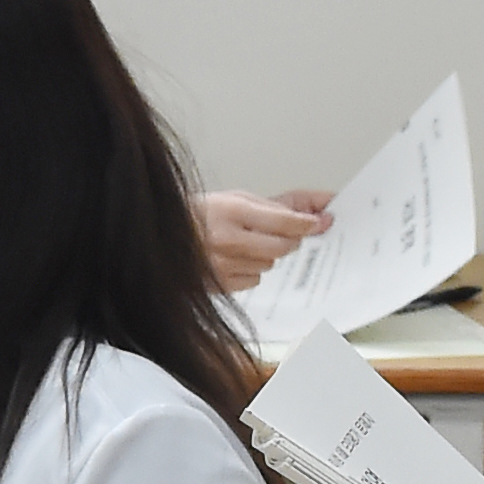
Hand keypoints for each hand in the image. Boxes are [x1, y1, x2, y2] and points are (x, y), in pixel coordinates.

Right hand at [197, 187, 333, 290]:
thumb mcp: (231, 199)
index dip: (307, 223)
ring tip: (246, 243)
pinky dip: (251, 270)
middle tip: (287, 233)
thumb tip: (304, 213)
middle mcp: (228, 240)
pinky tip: (236, 259)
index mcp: (231, 211)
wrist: (163, 236)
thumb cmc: (196, 215)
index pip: (284, 220)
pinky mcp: (220, 284)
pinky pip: (253, 279)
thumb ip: (269, 207)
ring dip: (267, 255)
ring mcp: (223, 265)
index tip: (320, 222)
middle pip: (282, 247)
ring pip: (269, 264)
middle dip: (290, 239)